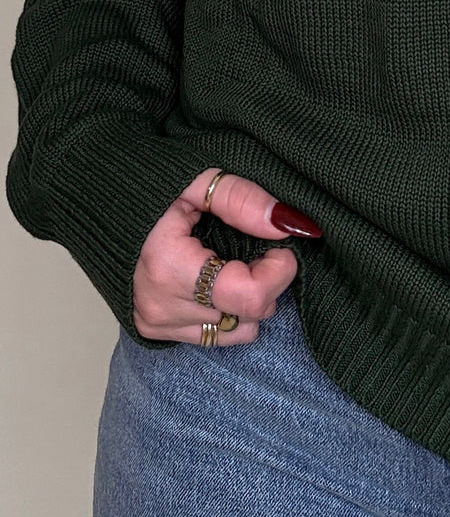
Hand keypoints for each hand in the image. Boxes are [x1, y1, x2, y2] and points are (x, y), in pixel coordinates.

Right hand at [132, 167, 321, 344]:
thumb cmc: (146, 187)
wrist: (97, 203)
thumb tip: (285, 224)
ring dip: (249, 301)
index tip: (279, 246)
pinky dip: (228, 312)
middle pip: (249, 316)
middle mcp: (161, 305)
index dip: (279, 271)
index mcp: (168, 266)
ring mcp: (157, 322)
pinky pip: (215, 336)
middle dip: (268, 282)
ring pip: (237, 332)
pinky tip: (217, 281)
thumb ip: (242, 199)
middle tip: (257, 249)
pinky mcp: (156, 331)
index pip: (250, 296)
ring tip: (234, 264)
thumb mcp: (196, 180)